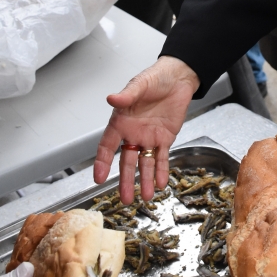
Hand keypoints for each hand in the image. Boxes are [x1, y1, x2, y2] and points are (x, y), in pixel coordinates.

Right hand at [94, 56, 199, 202]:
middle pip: (127, 162)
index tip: (98, 178)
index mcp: (121, 121)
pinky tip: (161, 183)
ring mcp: (149, 137)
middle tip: (125, 199)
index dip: (102, 162)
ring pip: (145, 163)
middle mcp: (133, 133)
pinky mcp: (165, 138)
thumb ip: (127, 94)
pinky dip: (162, 171)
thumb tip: (111, 98)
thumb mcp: (140, 84)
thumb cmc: (155, 78)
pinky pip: (162, 158)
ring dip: (145, 180)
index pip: (107, 146)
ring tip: (146, 197)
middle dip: (126, 181)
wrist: (178, 77)